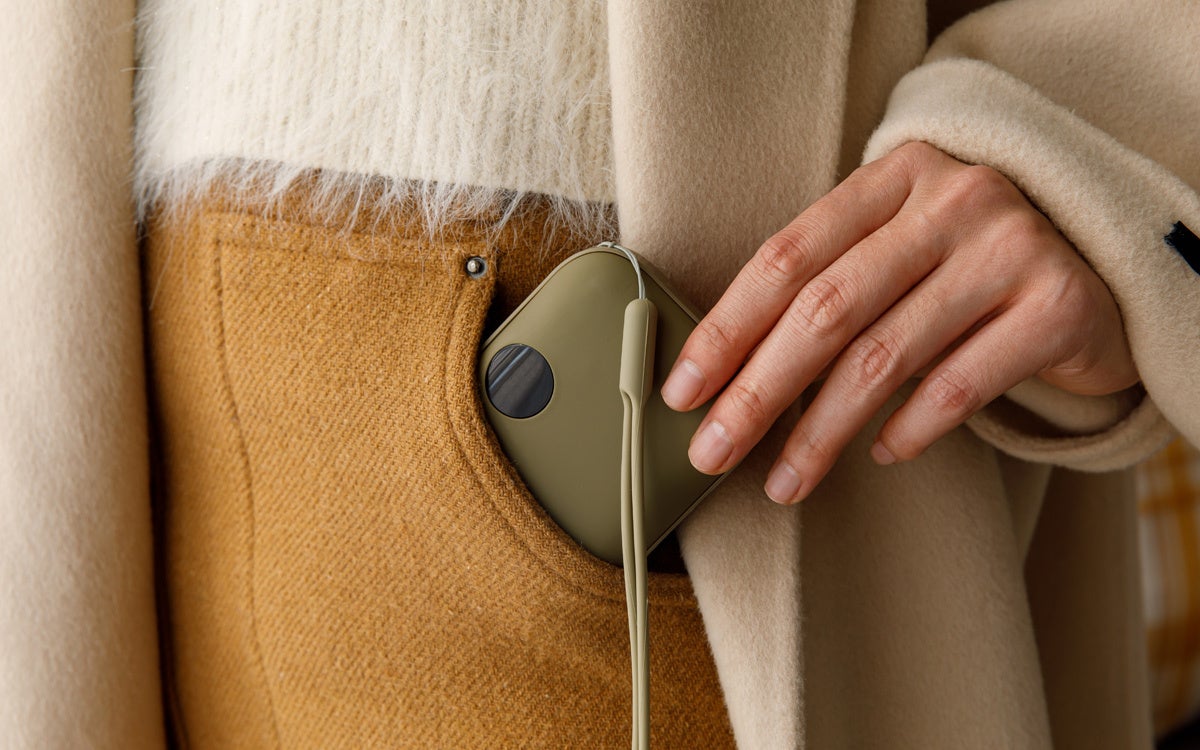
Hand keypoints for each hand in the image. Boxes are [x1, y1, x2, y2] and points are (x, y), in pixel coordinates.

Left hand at [660, 141, 1136, 503]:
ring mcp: (1009, 248)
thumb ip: (829, 284)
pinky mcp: (1058, 306)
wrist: (1100, 270)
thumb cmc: (965, 269)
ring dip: (819, 432)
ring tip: (782, 482)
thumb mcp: (899, 247)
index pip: (786, 257)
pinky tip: (879, 455)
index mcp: (894, 177)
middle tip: (710, 452)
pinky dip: (908, 429)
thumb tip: (724, 376)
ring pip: (884, 357)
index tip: (681, 391)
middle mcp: (952, 200)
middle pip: (826, 309)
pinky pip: (958, 385)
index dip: (725, 328)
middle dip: (757, 391)